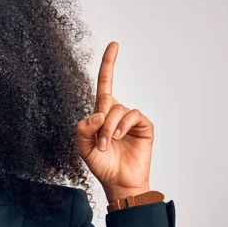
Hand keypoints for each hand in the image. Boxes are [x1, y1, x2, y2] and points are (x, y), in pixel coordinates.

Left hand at [76, 42, 153, 199]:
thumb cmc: (101, 165)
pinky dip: (123, 126)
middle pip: (107, 99)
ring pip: (118, 110)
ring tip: (107, 146)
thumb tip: (98, 114)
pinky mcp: (144, 126)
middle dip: (101, 122)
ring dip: (110, 128)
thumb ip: (83, 129)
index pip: (105, 83)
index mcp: (102, 114)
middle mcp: (117, 113)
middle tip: (101, 144)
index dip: (109, 64)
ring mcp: (131, 119)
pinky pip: (133, 115)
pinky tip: (120, 138)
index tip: (114, 44)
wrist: (119, 182)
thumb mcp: (83, 147)